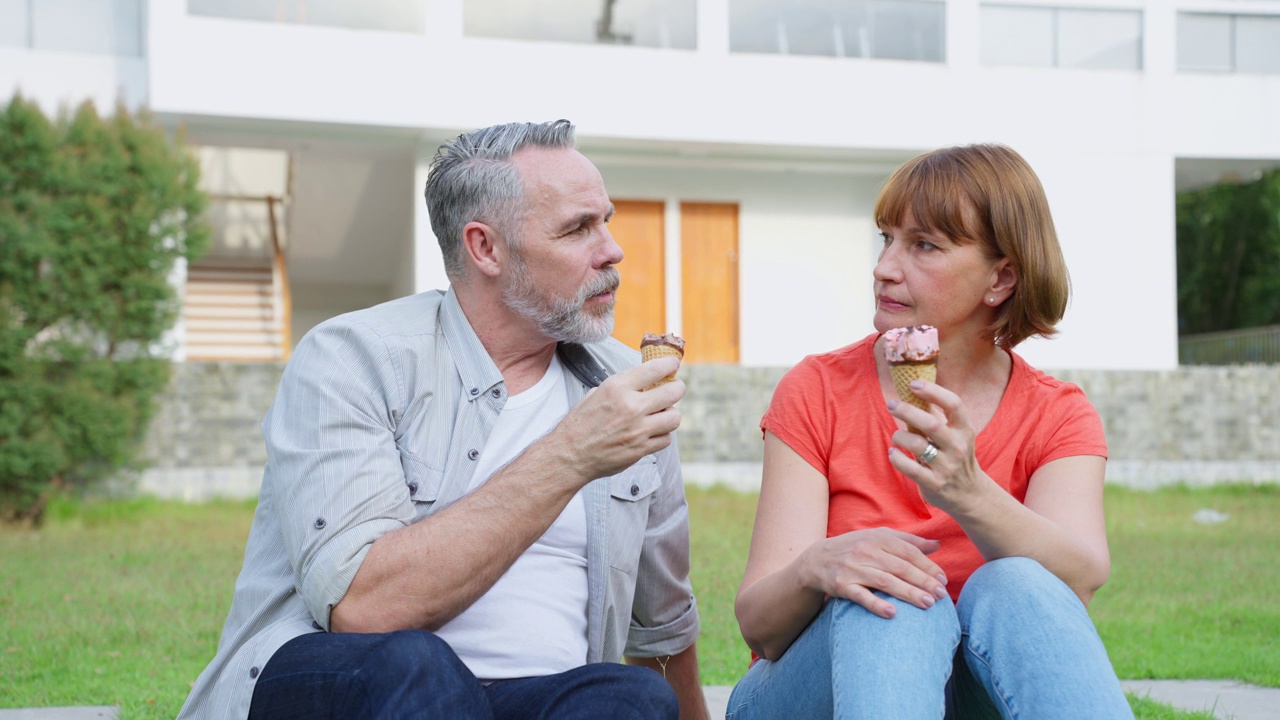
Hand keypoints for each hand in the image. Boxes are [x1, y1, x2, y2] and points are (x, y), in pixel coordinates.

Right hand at [545, 356, 683, 482]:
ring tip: (662, 414)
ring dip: (670, 414)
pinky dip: (662, 434)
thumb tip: (643, 381)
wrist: (570, 455)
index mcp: (617, 388)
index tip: (673, 364)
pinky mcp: (641, 449)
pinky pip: (666, 439)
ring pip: (674, 417)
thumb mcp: (596, 394)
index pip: (654, 369)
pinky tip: (652, 432)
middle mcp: (630, 407)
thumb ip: (621, 387)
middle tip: (675, 389)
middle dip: (677, 388)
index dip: (669, 364)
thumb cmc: (580, 424)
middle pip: (673, 393)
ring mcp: (638, 429)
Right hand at [799, 527, 947, 618]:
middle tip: (941, 595)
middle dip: (923, 581)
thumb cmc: (855, 548)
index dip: (927, 566)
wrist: (817, 560)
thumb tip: (938, 545)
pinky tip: (893, 613)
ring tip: (927, 604)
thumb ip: (908, 541)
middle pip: (900, 567)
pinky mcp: (842, 585)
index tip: (943, 580)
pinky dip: (877, 604)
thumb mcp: (879, 538)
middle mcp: (866, 551)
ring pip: (885, 581)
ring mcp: (853, 568)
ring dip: (908, 593)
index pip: (908, 552)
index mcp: (878, 538)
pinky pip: (861, 596)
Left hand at [887, 379, 982, 511]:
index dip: (933, 391)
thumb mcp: (954, 436)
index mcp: (963, 430)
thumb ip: (935, 418)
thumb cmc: (955, 456)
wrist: (969, 494)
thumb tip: (911, 393)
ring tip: (897, 436)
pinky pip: (909, 468)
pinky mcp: (934, 483)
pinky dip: (896, 458)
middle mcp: (957, 446)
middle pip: (931, 423)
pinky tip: (893, 453)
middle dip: (907, 411)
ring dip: (900, 436)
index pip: (954, 404)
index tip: (913, 384)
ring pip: (917, 445)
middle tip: (892, 404)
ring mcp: (946, 466)